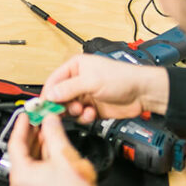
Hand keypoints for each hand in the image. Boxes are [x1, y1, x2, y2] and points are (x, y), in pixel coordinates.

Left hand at [7, 113, 99, 185]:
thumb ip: (54, 133)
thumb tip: (50, 120)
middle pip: (21, 153)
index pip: (15, 143)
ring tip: (49, 133)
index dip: (22, 125)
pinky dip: (41, 160)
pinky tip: (52, 151)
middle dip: (33, 135)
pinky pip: (33, 173)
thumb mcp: (64, 155)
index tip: (27, 114)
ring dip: (38, 147)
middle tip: (41, 120)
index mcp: (21, 175)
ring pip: (28, 163)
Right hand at [41, 54, 168, 123]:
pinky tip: (92, 114)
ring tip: (83, 110)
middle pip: (59, 97)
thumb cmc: (123, 78)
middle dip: (61, 106)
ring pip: (68, 109)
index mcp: (75, 67)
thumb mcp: (92, 81)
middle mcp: (78, 81)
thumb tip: (50, 94)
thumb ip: (69, 88)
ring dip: (74, 112)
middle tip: (64, 111)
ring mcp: (85, 95)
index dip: (47, 94)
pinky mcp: (92, 109)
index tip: (43, 106)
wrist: (142, 93)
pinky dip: (84, 118)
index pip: (53, 81)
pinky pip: (79, 117)